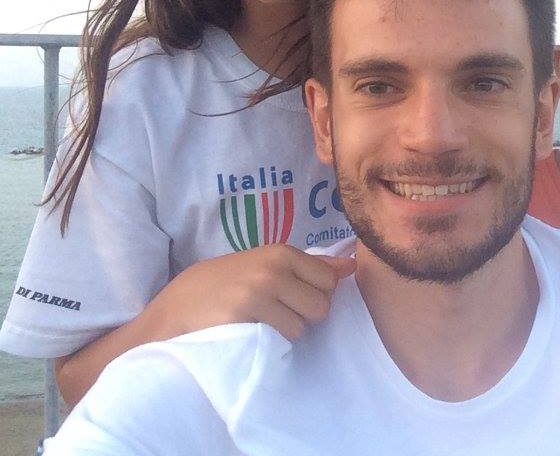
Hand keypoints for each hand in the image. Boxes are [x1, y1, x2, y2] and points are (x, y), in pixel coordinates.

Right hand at [147, 245, 355, 340]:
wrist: (174, 310)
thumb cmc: (221, 287)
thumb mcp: (263, 266)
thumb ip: (306, 266)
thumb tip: (350, 265)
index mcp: (281, 252)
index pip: (329, 278)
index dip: (315, 294)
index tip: (292, 298)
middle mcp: (274, 267)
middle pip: (322, 304)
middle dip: (304, 314)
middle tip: (275, 314)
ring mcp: (261, 290)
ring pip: (305, 323)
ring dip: (287, 331)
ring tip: (260, 323)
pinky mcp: (248, 313)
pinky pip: (284, 336)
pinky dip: (273, 341)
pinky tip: (252, 333)